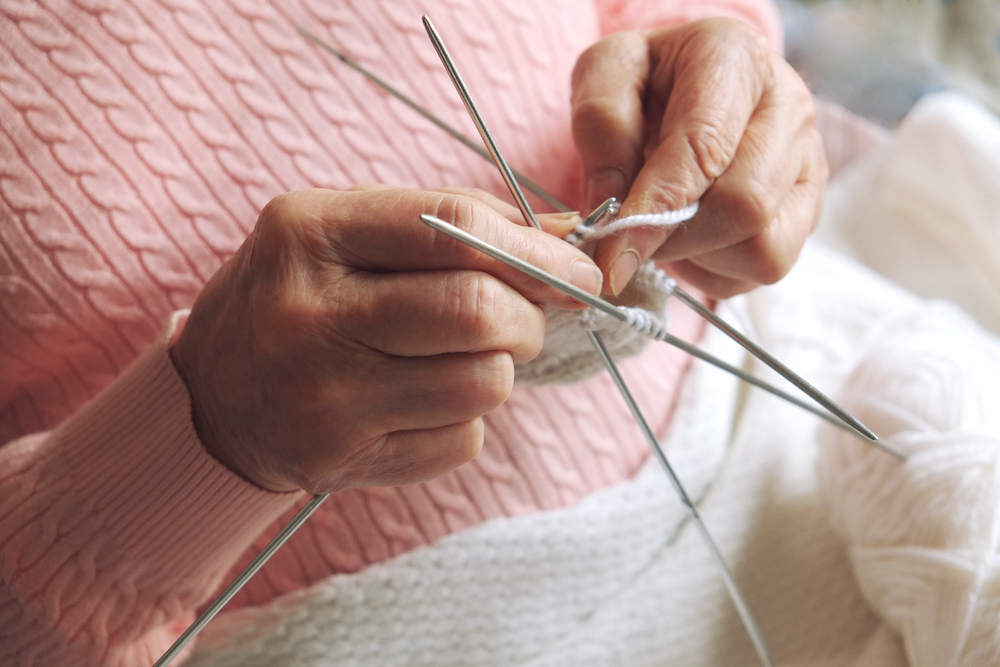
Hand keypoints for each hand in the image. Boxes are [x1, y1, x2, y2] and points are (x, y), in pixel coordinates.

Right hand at [169, 188, 600, 493]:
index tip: (579, 266)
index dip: (536, 249)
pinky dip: (465, 420)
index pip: (453, 226)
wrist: (213, 397)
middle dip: (530, 316)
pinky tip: (422, 403)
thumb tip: (566, 236)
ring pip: (481, 384)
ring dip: (500, 370)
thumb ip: (452, 225)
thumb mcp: (350, 235)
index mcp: (310, 232)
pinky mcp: (340, 461)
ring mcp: (323, 397)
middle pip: (476, 311)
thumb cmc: (299, 298)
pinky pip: (460, 441)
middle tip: (527, 320)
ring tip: (466, 359)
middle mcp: (309, 314)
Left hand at [571, 17, 827, 297]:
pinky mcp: (808, 210)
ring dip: (698, 254)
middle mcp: (790, 108)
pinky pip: (764, 266)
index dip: (655, 212)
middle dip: (673, 237)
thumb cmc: (645, 80)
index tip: (612, 254)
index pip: (704, 150)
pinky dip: (717, 267)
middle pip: (744, 206)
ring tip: (664, 224)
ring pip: (762, 246)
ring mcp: (809, 163)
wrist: (684, 82)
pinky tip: (693, 235)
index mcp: (736, 59)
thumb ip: (602, 130)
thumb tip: (612, 211)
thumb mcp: (605, 75)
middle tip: (627, 236)